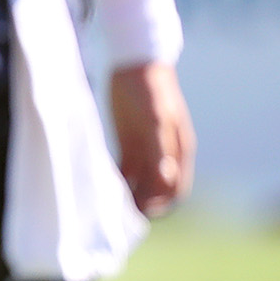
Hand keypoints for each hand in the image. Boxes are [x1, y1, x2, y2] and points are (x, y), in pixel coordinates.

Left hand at [109, 61, 194, 214]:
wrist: (135, 64)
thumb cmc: (149, 90)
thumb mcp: (154, 119)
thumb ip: (160, 148)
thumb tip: (167, 178)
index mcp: (178, 150)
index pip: (175, 189)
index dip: (161, 205)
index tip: (141, 213)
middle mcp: (165, 154)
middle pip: (157, 191)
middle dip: (143, 205)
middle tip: (118, 216)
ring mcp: (147, 150)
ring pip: (140, 183)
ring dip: (129, 196)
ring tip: (107, 208)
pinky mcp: (129, 144)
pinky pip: (126, 171)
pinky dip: (118, 182)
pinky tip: (101, 188)